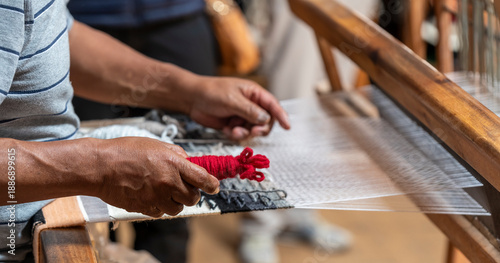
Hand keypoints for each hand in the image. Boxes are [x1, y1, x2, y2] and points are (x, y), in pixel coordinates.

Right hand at [96, 137, 219, 216]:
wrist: (100, 166)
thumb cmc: (125, 151)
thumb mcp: (155, 144)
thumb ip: (176, 154)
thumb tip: (189, 162)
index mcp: (173, 163)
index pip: (203, 179)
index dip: (212, 185)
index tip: (214, 187)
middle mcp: (168, 181)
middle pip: (193, 198)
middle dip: (191, 194)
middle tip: (183, 187)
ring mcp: (156, 196)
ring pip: (177, 208)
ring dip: (175, 202)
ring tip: (164, 191)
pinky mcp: (145, 207)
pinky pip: (160, 213)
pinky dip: (159, 207)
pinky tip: (151, 196)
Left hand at [187, 76, 290, 139]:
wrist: (192, 99)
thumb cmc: (211, 92)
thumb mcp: (232, 100)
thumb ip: (250, 111)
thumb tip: (266, 119)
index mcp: (254, 93)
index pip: (273, 105)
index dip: (281, 115)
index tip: (287, 126)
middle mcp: (250, 105)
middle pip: (265, 121)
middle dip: (260, 128)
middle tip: (252, 131)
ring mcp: (242, 115)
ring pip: (253, 130)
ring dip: (245, 133)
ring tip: (234, 131)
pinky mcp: (233, 124)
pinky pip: (241, 134)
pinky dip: (236, 135)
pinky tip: (227, 130)